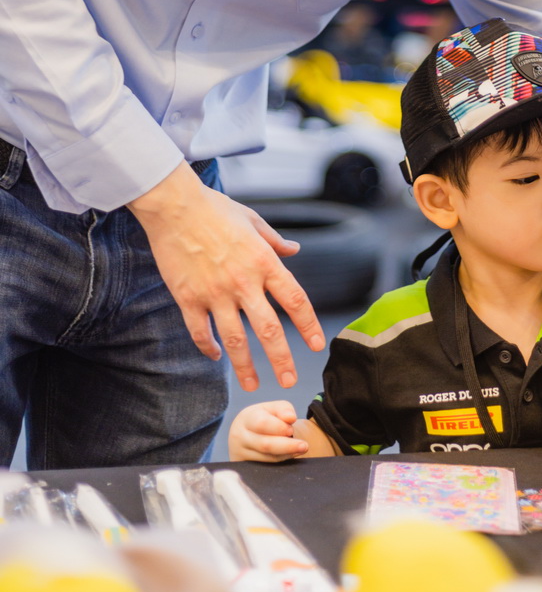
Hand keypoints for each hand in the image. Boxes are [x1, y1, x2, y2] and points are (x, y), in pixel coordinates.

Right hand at [128, 161, 324, 391]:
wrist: (174, 206)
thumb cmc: (214, 208)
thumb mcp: (252, 220)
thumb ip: (274, 240)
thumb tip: (295, 250)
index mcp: (263, 261)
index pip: (295, 300)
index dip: (309, 325)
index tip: (317, 344)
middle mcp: (243, 282)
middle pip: (268, 330)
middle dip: (282, 360)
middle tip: (289, 382)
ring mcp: (214, 293)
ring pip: (235, 340)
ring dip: (246, 366)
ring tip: (254, 385)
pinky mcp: (188, 298)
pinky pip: (200, 332)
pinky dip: (209, 348)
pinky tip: (216, 356)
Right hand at [228, 401, 305, 461]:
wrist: (245, 433)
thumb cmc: (263, 418)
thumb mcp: (272, 408)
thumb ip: (283, 409)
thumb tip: (291, 418)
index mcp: (246, 418)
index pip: (263, 424)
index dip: (280, 428)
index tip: (291, 429)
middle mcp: (239, 436)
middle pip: (265, 444)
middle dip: (287, 445)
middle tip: (304, 446)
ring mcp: (239, 454)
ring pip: (267, 458)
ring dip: (286, 454)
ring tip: (301, 449)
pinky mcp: (244, 466)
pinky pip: (265, 466)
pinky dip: (280, 462)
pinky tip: (290, 456)